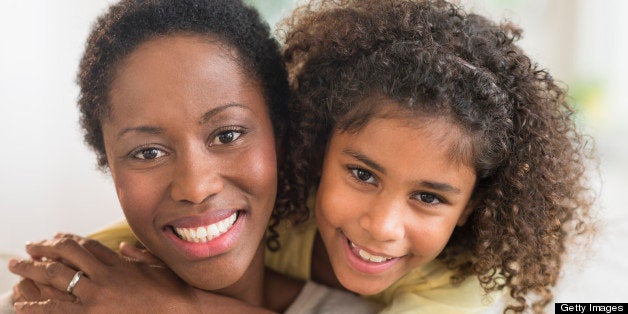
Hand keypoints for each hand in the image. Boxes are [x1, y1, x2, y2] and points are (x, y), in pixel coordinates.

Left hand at [8, 234, 198, 312]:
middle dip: (42, 250)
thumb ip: (138, 255)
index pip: (85, 245)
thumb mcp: (156, 267)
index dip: (65, 240)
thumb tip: (124, 245)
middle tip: (27, 248)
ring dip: (33, 270)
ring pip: (57, 278)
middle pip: (66, 256)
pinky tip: (22, 302)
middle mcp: (106, 277)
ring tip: (17, 267)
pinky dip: (37, 304)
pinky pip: (57, 309)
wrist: (182, 312)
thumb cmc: (173, 291)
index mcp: (119, 264)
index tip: (52, 239)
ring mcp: (98, 298)